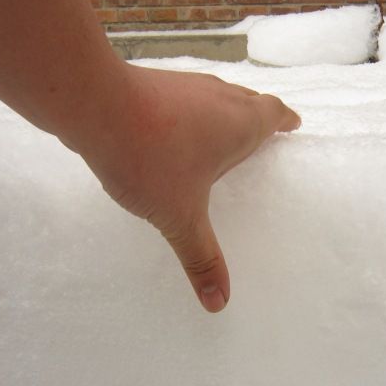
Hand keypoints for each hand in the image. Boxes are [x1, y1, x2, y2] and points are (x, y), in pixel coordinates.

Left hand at [72, 64, 300, 312]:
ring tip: (220, 139)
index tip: (293, 125)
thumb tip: (219, 302)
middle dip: (258, 117)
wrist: (93, 105)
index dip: (285, 120)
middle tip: (260, 138)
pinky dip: (191, 113)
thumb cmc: (150, 157)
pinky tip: (174, 135)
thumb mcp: (179, 216)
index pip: (274, 114)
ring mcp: (185, 85)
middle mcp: (218, 97)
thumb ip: (200, 257)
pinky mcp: (155, 83)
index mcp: (239, 123)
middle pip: (249, 101)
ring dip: (224, 113)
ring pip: (217, 96)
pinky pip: (185, 98)